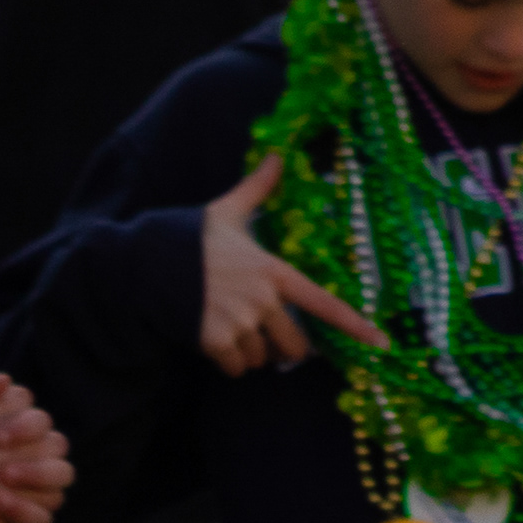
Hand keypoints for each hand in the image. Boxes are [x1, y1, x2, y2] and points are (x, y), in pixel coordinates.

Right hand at [198, 154, 387, 375]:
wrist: (140, 266)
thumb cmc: (187, 238)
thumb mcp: (226, 211)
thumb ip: (257, 188)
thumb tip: (277, 154)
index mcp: (274, 270)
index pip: (324, 303)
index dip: (354, 326)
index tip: (382, 344)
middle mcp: (263, 300)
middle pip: (295, 344)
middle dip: (287, 348)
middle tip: (273, 338)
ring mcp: (239, 323)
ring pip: (262, 358)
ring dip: (254, 354)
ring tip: (235, 331)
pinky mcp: (213, 343)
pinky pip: (236, 367)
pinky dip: (231, 363)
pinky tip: (216, 343)